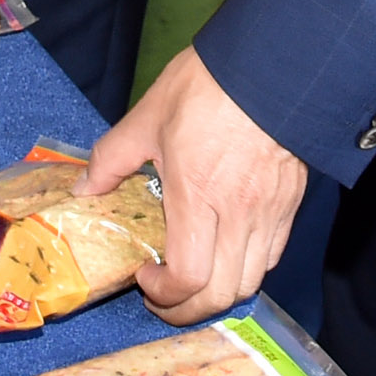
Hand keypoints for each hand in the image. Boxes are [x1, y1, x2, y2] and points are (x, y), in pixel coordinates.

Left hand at [90, 47, 308, 322]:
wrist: (270, 64)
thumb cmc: (207, 86)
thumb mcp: (148, 116)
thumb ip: (111, 159)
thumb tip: (84, 190)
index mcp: (198, 195)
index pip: (189, 277)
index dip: (165, 295)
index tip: (144, 278)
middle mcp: (239, 213)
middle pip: (223, 295)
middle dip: (188, 311)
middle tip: (163, 296)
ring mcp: (270, 212)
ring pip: (251, 282)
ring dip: (219, 293)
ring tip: (194, 278)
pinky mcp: (291, 203)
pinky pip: (272, 256)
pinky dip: (247, 269)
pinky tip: (226, 252)